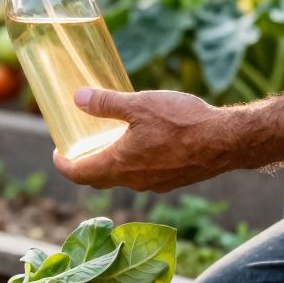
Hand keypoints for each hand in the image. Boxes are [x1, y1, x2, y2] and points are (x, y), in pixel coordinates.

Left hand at [53, 88, 241, 191]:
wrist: (226, 141)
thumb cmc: (182, 122)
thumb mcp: (139, 105)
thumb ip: (106, 103)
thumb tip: (77, 98)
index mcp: (119, 165)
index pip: (79, 174)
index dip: (63, 165)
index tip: (57, 154)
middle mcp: (134, 181)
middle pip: (98, 180)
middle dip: (84, 166)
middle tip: (78, 149)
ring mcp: (154, 185)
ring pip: (122, 179)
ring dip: (111, 164)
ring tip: (109, 142)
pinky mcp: (172, 181)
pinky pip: (143, 176)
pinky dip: (133, 164)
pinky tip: (142, 145)